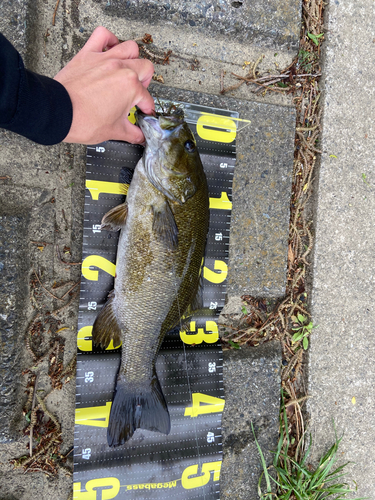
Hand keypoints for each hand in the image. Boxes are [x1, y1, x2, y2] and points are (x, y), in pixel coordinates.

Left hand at [54, 26, 154, 144]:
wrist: (59, 113)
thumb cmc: (83, 121)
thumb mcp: (114, 132)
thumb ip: (132, 133)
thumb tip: (140, 136)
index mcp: (130, 87)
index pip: (147, 98)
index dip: (147, 109)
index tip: (143, 112)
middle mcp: (120, 68)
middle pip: (145, 68)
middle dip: (145, 82)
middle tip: (138, 93)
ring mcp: (104, 59)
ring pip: (130, 48)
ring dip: (133, 59)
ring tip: (128, 70)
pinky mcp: (88, 54)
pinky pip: (103, 35)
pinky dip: (110, 39)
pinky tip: (111, 49)